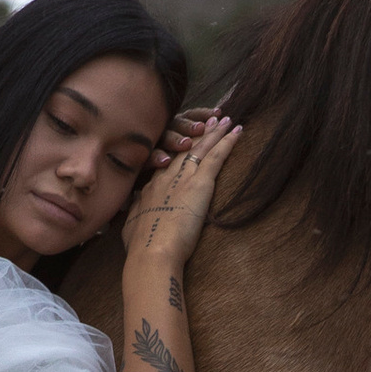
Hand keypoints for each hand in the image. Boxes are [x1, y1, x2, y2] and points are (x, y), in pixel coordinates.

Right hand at [122, 111, 240, 263]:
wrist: (151, 252)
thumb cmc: (141, 247)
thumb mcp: (133, 226)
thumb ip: (137, 214)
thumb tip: (136, 211)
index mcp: (151, 188)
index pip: (168, 163)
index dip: (178, 151)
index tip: (186, 142)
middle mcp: (166, 177)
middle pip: (184, 149)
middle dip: (198, 134)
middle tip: (210, 120)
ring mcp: (182, 177)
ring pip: (201, 148)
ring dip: (215, 132)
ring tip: (226, 119)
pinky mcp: (199, 183)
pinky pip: (216, 157)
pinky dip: (228, 142)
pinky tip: (237, 131)